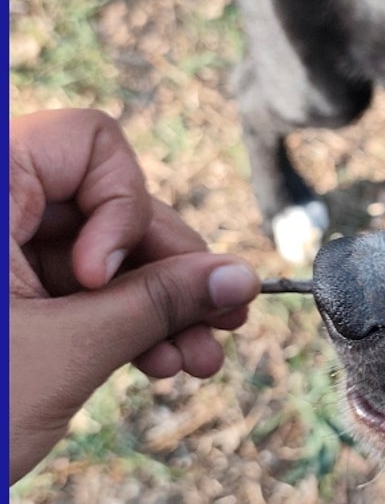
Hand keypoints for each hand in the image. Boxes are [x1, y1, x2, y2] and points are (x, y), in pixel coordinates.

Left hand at [9, 108, 260, 482]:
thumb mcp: (67, 352)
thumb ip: (160, 304)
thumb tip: (241, 276)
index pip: (86, 142)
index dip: (120, 202)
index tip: (101, 277)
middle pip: (109, 205)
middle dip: (169, 269)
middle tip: (222, 320)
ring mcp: (0, 258)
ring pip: (105, 254)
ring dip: (158, 306)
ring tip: (198, 360)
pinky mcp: (7, 297)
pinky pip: (82, 289)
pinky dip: (123, 322)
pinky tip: (160, 361)